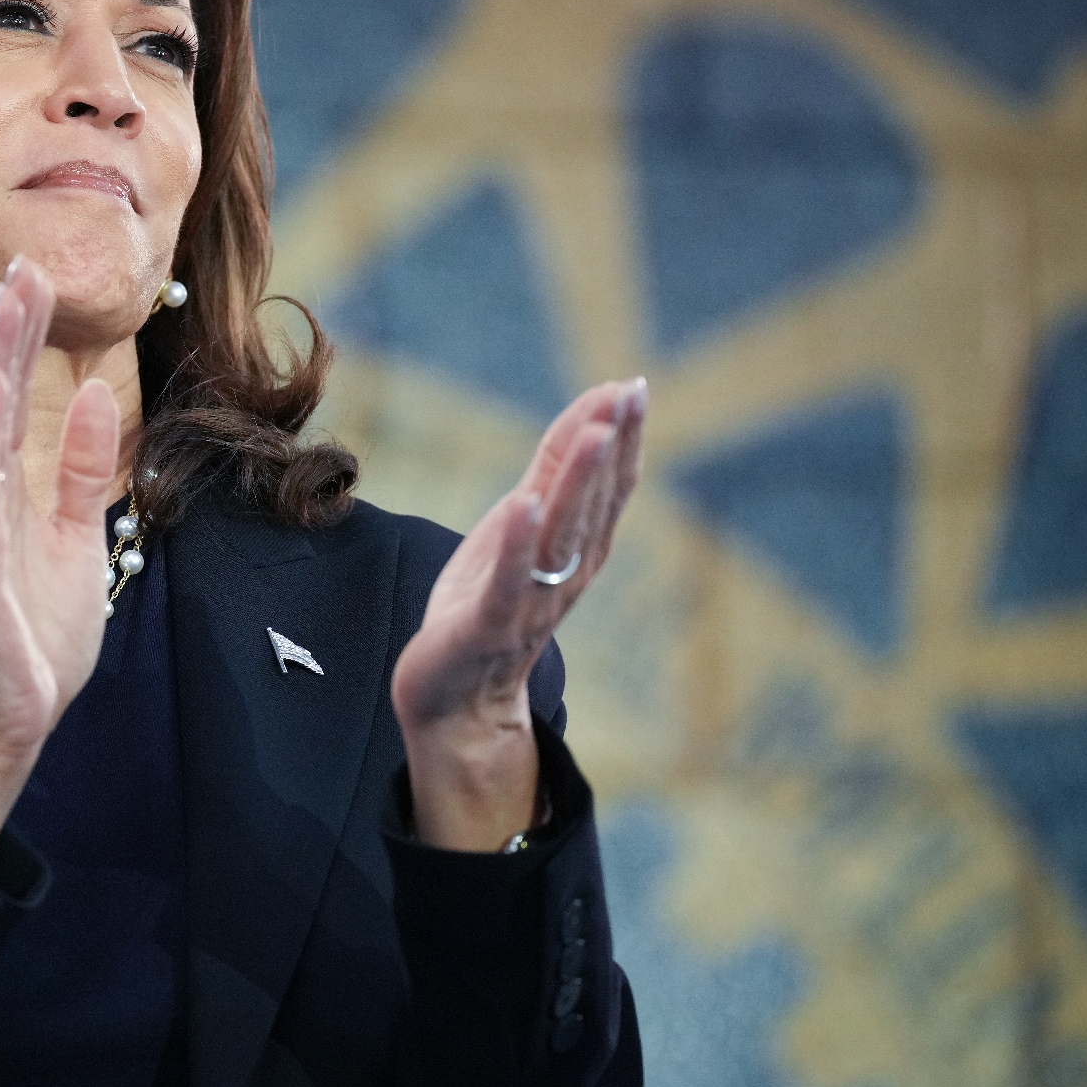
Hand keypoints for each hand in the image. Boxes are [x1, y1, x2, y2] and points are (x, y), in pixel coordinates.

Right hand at [0, 257, 119, 870]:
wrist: (16, 720)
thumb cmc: (40, 636)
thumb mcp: (80, 540)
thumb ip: (85, 472)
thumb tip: (99, 396)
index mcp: (9, 492)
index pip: (15, 401)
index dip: (22, 339)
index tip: (32, 275)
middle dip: (7, 339)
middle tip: (20, 269)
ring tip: (4, 323)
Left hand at [390, 378, 646, 849]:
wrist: (455, 700)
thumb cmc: (486, 602)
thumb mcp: (519, 526)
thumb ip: (551, 475)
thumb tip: (592, 414)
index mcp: (573, 549)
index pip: (604, 486)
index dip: (618, 436)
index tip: (632, 386)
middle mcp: (563, 574)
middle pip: (592, 504)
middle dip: (611, 447)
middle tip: (630, 394)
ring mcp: (529, 602)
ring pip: (560, 537)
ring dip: (578, 482)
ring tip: (595, 432)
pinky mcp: (487, 628)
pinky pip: (507, 584)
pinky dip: (518, 545)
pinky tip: (525, 504)